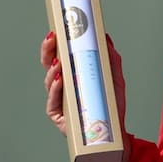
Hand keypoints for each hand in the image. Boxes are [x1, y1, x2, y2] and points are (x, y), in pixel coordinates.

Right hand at [40, 31, 131, 161]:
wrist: (114, 133)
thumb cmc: (111, 105)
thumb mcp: (114, 78)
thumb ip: (111, 59)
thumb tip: (106, 37)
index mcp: (72, 75)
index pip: (59, 56)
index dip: (55, 43)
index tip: (56, 28)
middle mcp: (62, 87)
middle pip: (49, 66)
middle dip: (48, 50)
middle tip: (52, 38)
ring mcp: (59, 102)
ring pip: (49, 82)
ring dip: (52, 70)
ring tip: (58, 61)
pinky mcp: (58, 117)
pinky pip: (54, 101)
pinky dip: (56, 89)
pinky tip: (60, 80)